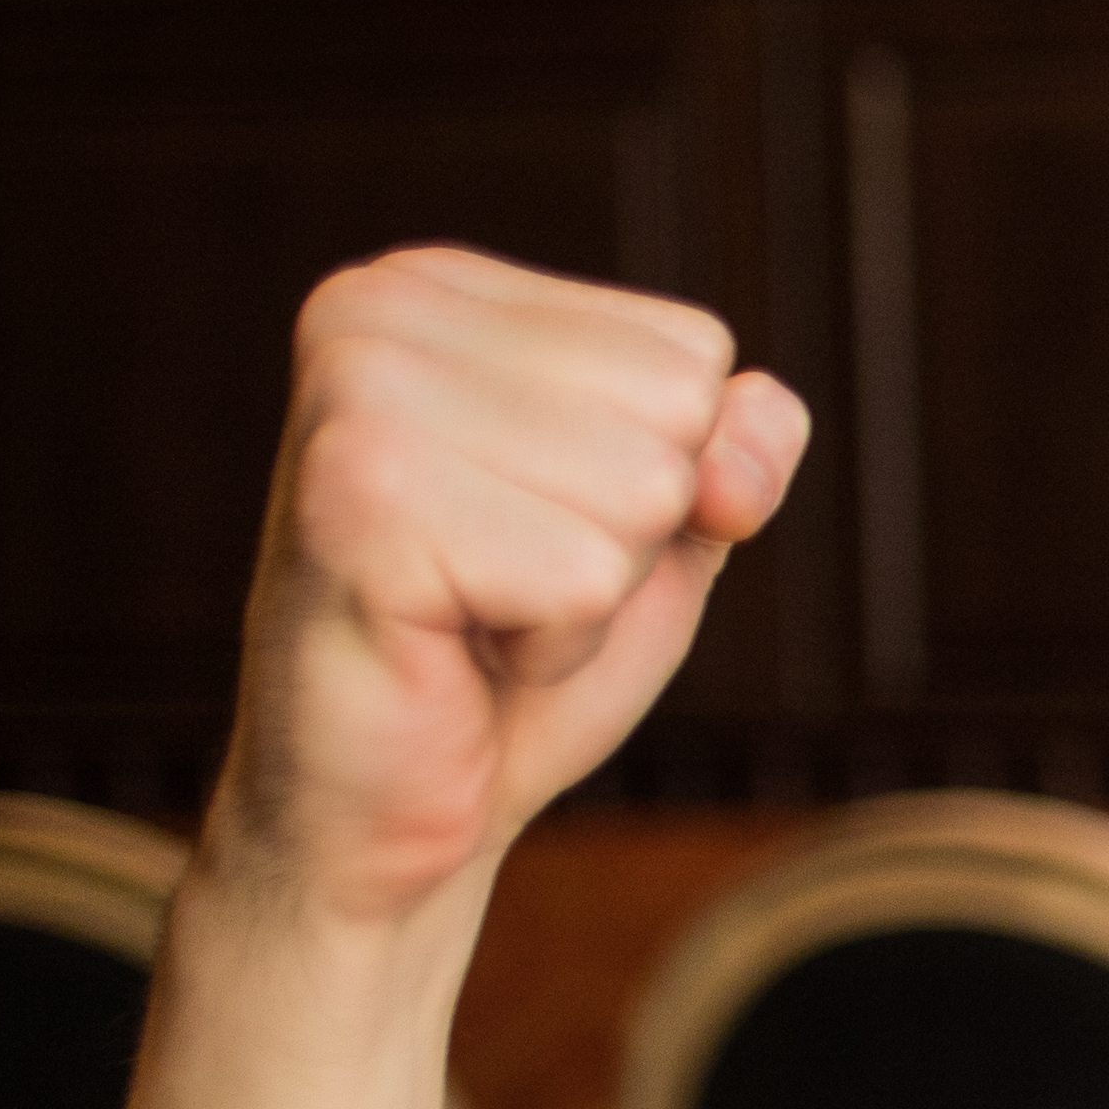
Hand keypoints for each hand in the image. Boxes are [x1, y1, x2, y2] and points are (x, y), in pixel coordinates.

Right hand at [216, 247, 805, 933]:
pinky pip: (587, 576)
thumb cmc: (511, 661)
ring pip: (645, 490)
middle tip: (498, 590)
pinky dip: (553, 646)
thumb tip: (751, 420)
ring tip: (473, 618)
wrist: (380, 818)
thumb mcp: (659, 529)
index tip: (530, 530)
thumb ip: (738, 446)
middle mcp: (376, 312)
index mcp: (436, 290)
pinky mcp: (358, 507)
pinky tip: (452, 652)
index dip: (661, 480)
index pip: (694, 353)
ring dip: (587, 596)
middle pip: (678, 412)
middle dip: (625, 538)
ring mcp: (357, 400)